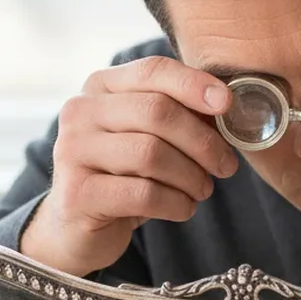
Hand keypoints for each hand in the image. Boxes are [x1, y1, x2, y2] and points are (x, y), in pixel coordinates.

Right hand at [21, 56, 238, 275]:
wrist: (79, 228)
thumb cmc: (125, 176)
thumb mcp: (150, 138)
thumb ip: (181, 116)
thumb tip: (225, 106)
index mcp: (101, 87)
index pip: (152, 71)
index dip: (194, 84)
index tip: (227, 104)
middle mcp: (80, 111)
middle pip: (157, 111)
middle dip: (202, 141)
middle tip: (226, 166)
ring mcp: (73, 151)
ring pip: (151, 154)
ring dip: (191, 176)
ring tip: (203, 190)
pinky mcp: (77, 194)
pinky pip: (144, 194)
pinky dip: (176, 203)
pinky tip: (183, 208)